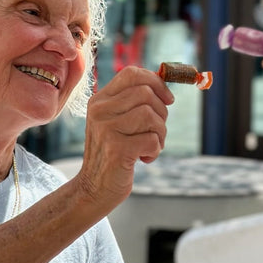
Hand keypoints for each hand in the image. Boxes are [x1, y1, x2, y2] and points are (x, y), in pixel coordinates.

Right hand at [76, 66, 173, 209]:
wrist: (94, 188)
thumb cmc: (113, 152)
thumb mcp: (116, 122)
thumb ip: (133, 102)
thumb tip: (164, 81)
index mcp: (100, 100)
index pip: (131, 74)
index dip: (156, 82)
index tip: (168, 99)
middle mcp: (99, 111)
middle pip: (146, 93)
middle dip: (161, 113)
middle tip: (156, 131)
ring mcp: (106, 129)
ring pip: (151, 115)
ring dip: (160, 134)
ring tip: (150, 147)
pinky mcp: (117, 149)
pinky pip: (152, 139)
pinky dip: (155, 151)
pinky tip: (143, 159)